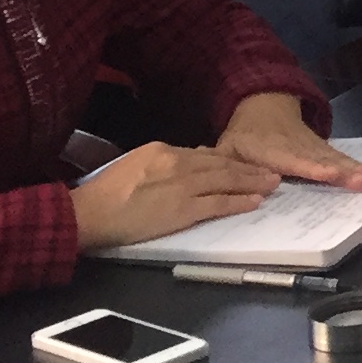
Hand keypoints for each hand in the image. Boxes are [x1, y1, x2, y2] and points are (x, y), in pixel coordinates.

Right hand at [71, 141, 280, 250]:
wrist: (89, 212)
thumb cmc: (103, 193)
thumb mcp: (134, 166)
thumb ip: (160, 164)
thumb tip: (184, 164)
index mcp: (163, 150)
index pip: (202, 155)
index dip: (226, 161)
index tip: (241, 165)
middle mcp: (177, 162)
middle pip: (220, 164)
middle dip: (247, 168)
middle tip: (270, 171)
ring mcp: (182, 185)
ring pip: (225, 180)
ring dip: (251, 182)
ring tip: (271, 183)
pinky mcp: (183, 208)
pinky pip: (218, 203)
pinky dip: (239, 201)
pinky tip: (254, 201)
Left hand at [216, 91, 361, 189]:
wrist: (265, 104)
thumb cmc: (244, 135)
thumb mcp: (227, 148)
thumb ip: (225, 166)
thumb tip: (224, 182)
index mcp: (271, 149)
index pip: (292, 159)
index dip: (309, 166)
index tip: (327, 173)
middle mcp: (297, 147)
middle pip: (321, 159)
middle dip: (341, 170)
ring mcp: (312, 146)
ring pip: (334, 157)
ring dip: (353, 167)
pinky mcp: (322, 148)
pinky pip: (339, 157)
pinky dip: (355, 164)